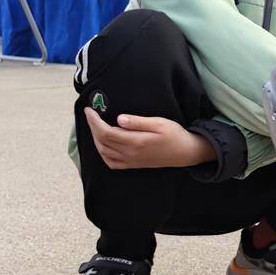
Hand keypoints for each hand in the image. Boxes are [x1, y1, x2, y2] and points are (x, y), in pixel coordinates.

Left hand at [84, 108, 213, 169]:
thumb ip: (138, 122)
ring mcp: (131, 161)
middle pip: (102, 141)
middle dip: (92, 127)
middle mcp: (131, 154)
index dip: (94, 121)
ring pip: (104, 152)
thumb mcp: (159, 123)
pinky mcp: (133, 165)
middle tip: (90, 114)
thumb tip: (119, 119)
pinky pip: (112, 163)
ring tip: (95, 126)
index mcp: (136, 142)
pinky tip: (103, 144)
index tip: (90, 109)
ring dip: (96, 139)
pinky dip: (103, 153)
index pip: (106, 132)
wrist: (185, 152)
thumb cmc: (174, 135)